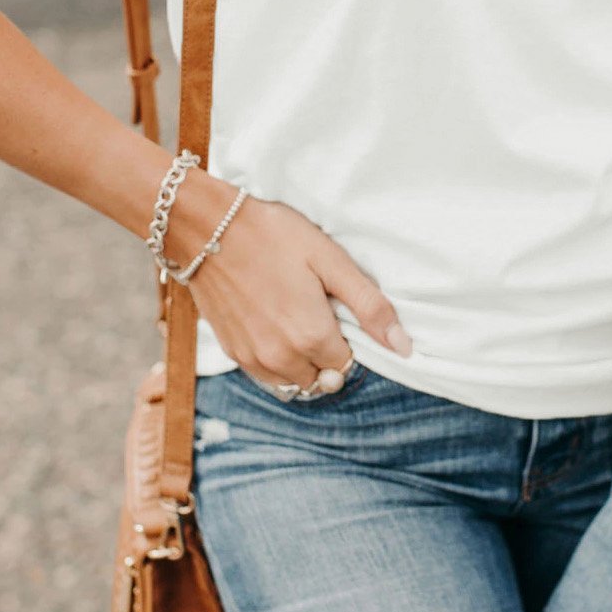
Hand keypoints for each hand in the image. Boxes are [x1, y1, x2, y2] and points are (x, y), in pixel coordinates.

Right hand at [165, 182, 412, 389]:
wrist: (208, 228)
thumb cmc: (273, 236)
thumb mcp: (330, 261)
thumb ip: (369, 306)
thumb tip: (403, 347)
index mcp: (312, 336)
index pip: (347, 363)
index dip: (348, 338)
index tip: (336, 311)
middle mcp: (282, 357)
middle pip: (323, 379)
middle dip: (328, 356)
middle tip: (319, 314)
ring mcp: (253, 359)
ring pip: (294, 383)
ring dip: (304, 365)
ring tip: (297, 322)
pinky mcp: (232, 353)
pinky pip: (267, 377)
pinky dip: (278, 364)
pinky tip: (275, 328)